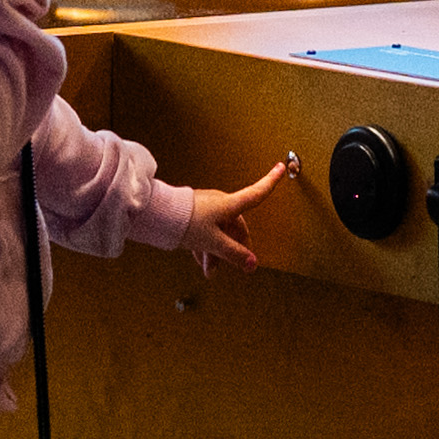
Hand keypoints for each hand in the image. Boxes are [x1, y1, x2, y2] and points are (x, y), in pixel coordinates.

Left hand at [182, 151, 297, 271]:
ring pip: (220, 230)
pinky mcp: (193, 213)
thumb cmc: (185, 222)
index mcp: (229, 205)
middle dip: (236, 246)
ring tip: (211, 270)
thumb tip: (251, 263)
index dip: (270, 182)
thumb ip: (234, 254)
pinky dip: (207, 246)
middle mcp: (219, 203)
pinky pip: (206, 230)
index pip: (256, 193)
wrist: (157, 216)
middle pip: (236, 225)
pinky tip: (202, 261)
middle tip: (237, 264)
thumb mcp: (214, 243)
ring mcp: (206, 207)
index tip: (281, 168)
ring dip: (218, 251)